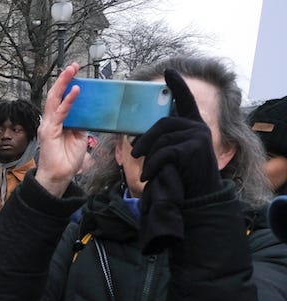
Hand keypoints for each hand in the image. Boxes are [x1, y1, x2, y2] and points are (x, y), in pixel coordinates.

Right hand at [33, 63, 90, 197]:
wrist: (59, 176)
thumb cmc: (67, 159)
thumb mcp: (79, 137)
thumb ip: (81, 123)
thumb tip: (88, 112)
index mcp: (57, 122)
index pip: (61, 99)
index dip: (67, 86)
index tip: (76, 74)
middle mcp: (51, 121)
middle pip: (56, 95)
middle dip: (64, 79)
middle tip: (73, 66)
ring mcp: (49, 125)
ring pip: (54, 99)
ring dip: (63, 83)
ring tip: (71, 70)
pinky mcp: (50, 131)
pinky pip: (60, 112)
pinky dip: (68, 101)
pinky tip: (75, 91)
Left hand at [131, 70, 221, 198]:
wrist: (199, 195)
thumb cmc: (183, 176)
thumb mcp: (173, 155)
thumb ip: (163, 142)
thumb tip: (137, 137)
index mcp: (193, 125)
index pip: (185, 100)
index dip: (177, 86)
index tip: (169, 71)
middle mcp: (198, 126)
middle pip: (163, 123)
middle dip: (145, 139)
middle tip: (134, 154)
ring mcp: (198, 135)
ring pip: (162, 138)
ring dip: (148, 156)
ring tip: (145, 171)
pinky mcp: (194, 148)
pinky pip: (164, 151)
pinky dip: (153, 165)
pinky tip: (149, 176)